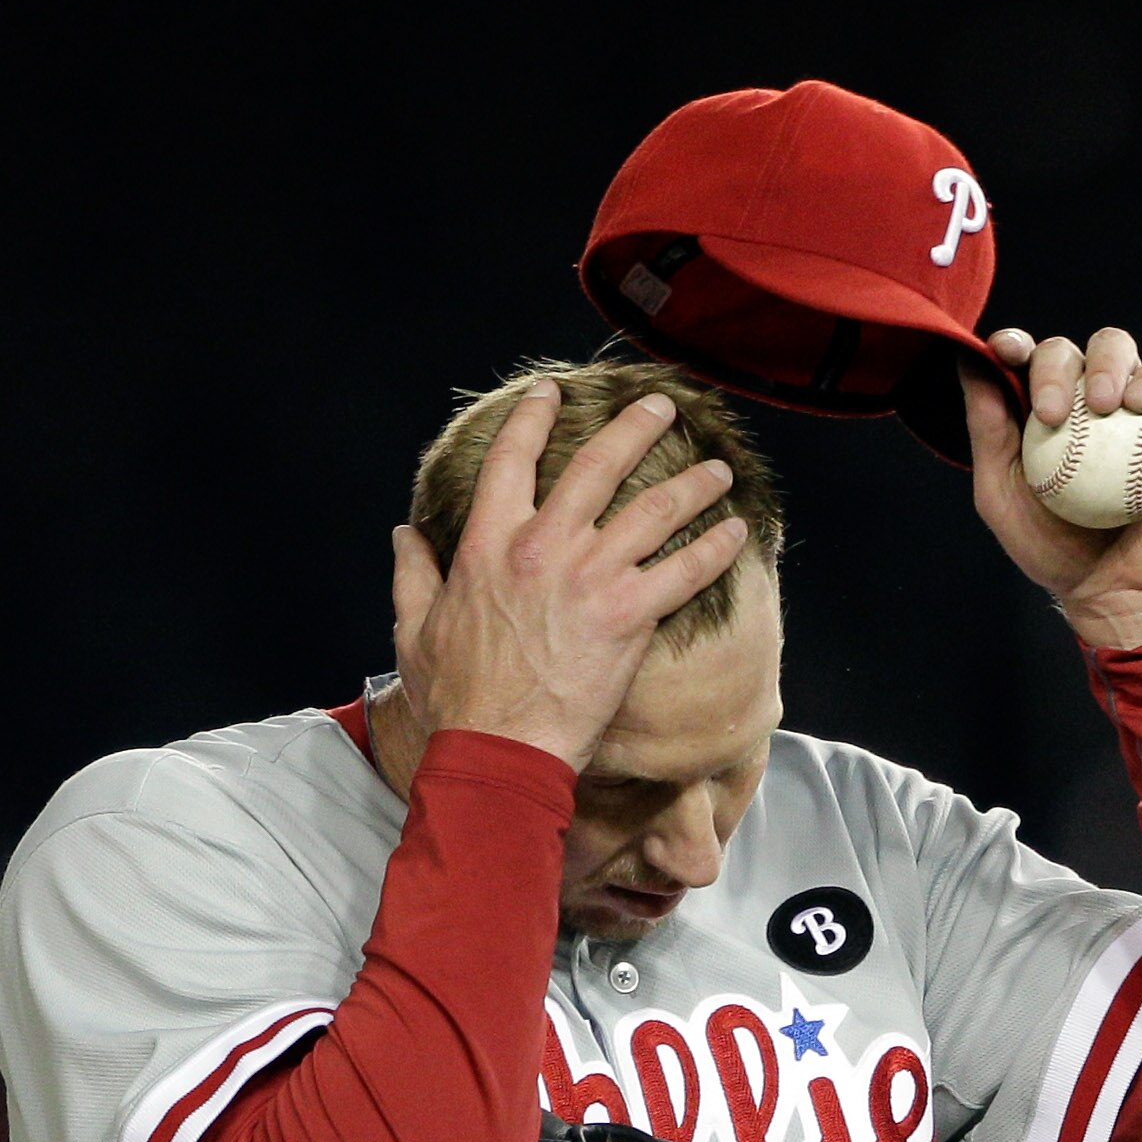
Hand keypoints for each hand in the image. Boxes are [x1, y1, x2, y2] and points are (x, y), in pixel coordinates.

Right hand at [389, 382, 748, 773]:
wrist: (498, 749)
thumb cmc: (455, 699)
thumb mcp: (415, 629)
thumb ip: (413, 574)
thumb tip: (403, 534)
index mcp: (489, 544)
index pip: (511, 460)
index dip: (533, 417)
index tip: (552, 392)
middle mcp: (543, 547)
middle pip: (598, 465)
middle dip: (635, 427)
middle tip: (661, 407)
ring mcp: (590, 578)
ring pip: (652, 510)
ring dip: (692, 484)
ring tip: (717, 470)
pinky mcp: (628, 617)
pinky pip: (684, 572)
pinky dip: (714, 549)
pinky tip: (737, 533)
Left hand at [960, 327, 1141, 652]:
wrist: (1120, 587)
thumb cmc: (1054, 549)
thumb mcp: (1001, 497)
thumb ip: (986, 431)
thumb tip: (969, 363)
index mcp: (1037, 410)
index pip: (1022, 360)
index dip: (1012, 343)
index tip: (1006, 352)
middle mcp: (1080, 398)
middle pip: (1065, 351)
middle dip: (1053, 369)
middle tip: (1052, 415)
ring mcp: (1129, 403)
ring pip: (1116, 348)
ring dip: (1105, 363)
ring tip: (1104, 405)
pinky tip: (1139, 403)